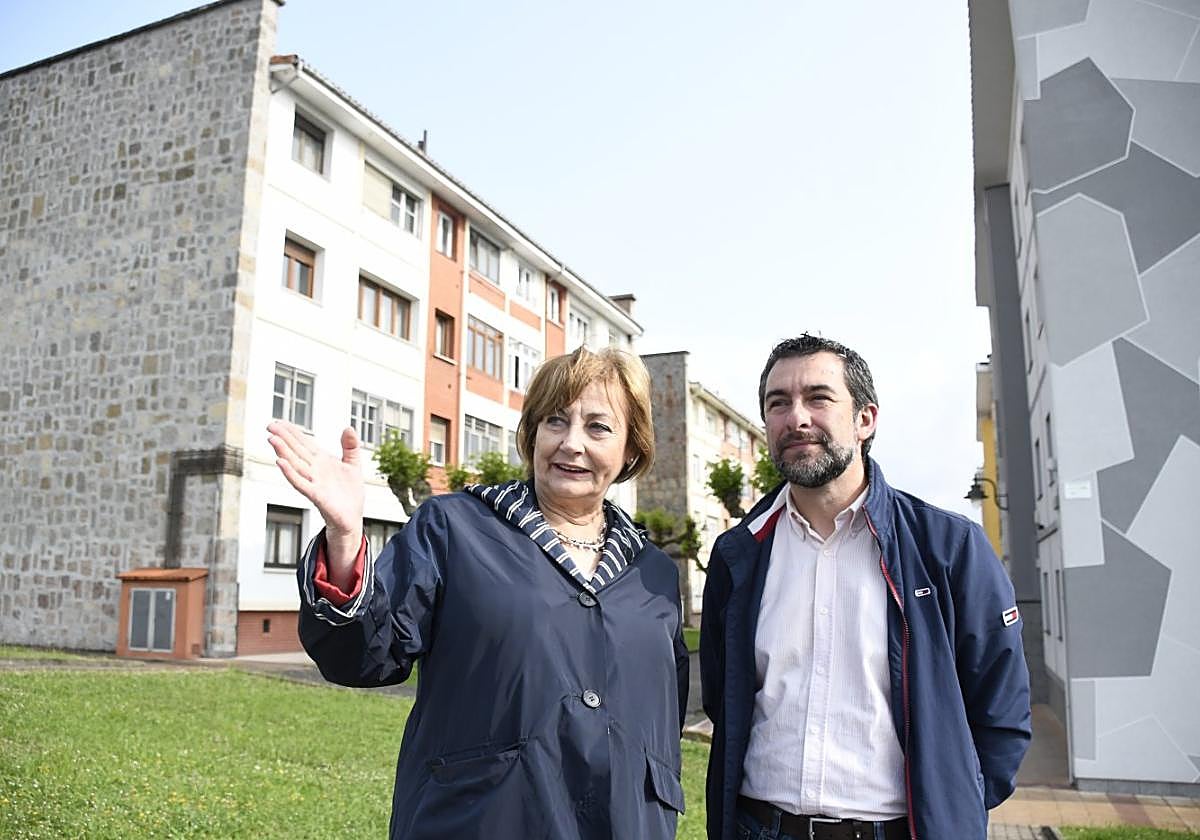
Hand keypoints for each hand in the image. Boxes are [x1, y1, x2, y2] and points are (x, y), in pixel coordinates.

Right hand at [267, 421, 364, 573]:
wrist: (352, 518)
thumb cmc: (349, 494)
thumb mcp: (353, 465)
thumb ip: (350, 446)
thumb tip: (348, 427)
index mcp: (322, 461)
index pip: (304, 443)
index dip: (292, 432)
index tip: (279, 422)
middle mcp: (315, 470)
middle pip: (296, 451)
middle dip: (283, 438)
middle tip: (269, 426)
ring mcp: (314, 482)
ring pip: (295, 464)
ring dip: (283, 452)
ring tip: (272, 439)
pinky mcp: (317, 495)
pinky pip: (301, 483)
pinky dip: (290, 473)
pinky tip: (281, 463)